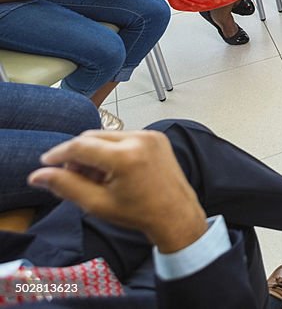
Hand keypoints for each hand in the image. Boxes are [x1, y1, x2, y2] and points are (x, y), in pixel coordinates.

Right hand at [28, 130, 208, 253]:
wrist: (175, 215)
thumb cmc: (139, 213)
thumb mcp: (96, 204)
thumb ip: (65, 186)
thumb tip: (37, 175)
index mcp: (125, 156)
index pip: (80, 146)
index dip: (58, 154)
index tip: (46, 164)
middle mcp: (139, 139)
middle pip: (92, 137)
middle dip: (77, 155)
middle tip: (71, 176)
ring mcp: (150, 135)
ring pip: (107, 136)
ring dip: (94, 152)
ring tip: (94, 179)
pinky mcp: (156, 137)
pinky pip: (123, 137)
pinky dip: (111, 150)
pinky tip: (110, 172)